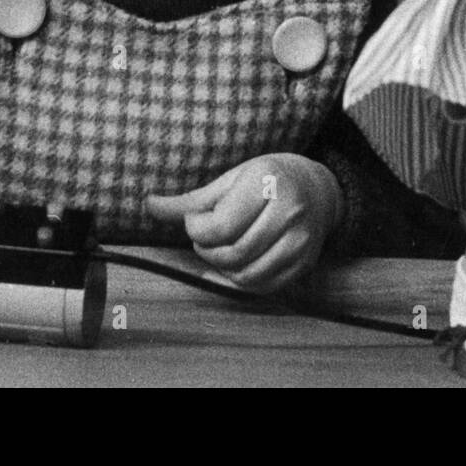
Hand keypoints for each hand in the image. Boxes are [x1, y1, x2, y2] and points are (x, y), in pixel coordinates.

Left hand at [144, 154, 342, 293]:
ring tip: (219, 248)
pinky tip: (232, 265)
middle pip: (232, 253)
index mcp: (267, 182)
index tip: (194, 220)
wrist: (317, 189)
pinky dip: (239, 282)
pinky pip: (263, 286)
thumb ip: (190, 199)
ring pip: (246, 274)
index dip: (196, 230)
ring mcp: (300, 241)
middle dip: (206, 250)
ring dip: (221, 267)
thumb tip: (148, 205)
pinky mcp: (305, 263)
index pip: (220, 226)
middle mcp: (289, 212)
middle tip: (204, 237)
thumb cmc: (266, 179)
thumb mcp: (230, 179)